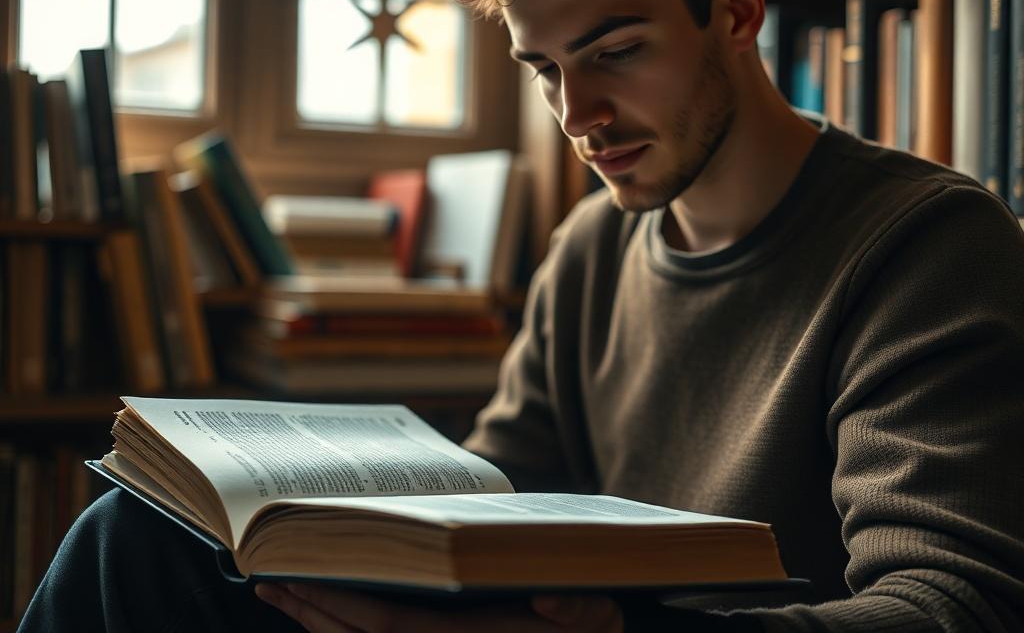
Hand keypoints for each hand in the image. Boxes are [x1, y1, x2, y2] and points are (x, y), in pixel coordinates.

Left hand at [255, 582, 623, 632]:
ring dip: (318, 626)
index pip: (389, 630)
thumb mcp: (602, 622)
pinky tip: (324, 618)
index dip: (341, 605)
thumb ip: (582, 610)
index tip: (300, 575)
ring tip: (283, 594)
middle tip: (268, 577)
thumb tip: (549, 593)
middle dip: (312, 611)